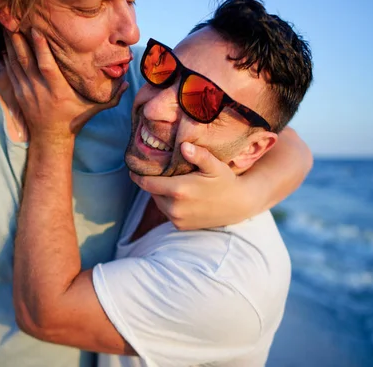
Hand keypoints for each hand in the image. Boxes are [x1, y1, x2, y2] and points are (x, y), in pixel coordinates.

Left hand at [3, 29, 128, 142]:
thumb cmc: (74, 120)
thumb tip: (127, 83)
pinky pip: (10, 72)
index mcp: (58, 91)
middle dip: (20, 41)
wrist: (51, 138)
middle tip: (15, 21)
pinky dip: (7, 57)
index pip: (46, 66)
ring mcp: (27, 92)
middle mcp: (40, 90)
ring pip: (15, 64)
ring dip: (11, 45)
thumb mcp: (94, 109)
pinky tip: (6, 44)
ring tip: (8, 27)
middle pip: (26, 61)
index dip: (40, 48)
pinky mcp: (19, 94)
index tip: (36, 31)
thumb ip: (112, 97)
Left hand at [130, 142, 248, 230]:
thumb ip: (199, 155)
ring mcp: (177, 219)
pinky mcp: (180, 226)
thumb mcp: (215, 165)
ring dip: (160, 192)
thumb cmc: (226, 181)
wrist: (239, 206)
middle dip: (152, 181)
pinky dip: (169, 203)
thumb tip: (183, 146)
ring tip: (168, 181)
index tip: (133, 167)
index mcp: (179, 190)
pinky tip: (179, 194)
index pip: (146, 183)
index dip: (137, 175)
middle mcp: (174, 208)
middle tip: (155, 170)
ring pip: (158, 202)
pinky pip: (167, 212)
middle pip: (152, 192)